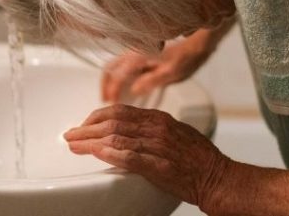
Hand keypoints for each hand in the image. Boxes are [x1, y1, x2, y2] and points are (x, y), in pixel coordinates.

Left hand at [64, 104, 230, 207]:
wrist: (218, 177)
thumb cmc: (199, 158)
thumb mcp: (176, 133)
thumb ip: (152, 129)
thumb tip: (128, 130)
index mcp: (159, 119)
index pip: (120, 111)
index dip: (97, 116)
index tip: (83, 124)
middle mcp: (156, 129)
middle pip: (113, 122)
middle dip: (87, 129)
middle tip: (70, 135)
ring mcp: (158, 146)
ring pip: (117, 137)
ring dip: (90, 141)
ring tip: (74, 146)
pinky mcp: (159, 166)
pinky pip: (130, 156)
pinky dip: (109, 153)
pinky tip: (95, 153)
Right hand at [101, 30, 217, 102]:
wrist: (195, 40)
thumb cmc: (186, 57)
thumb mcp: (172, 73)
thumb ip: (151, 81)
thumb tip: (134, 90)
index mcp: (139, 57)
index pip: (118, 76)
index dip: (113, 91)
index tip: (112, 103)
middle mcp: (134, 52)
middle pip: (110, 67)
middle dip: (105, 84)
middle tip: (105, 100)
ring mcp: (137, 51)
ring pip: (115, 64)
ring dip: (110, 79)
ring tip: (112, 94)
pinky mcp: (142, 52)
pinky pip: (123, 63)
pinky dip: (118, 73)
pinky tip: (125, 84)